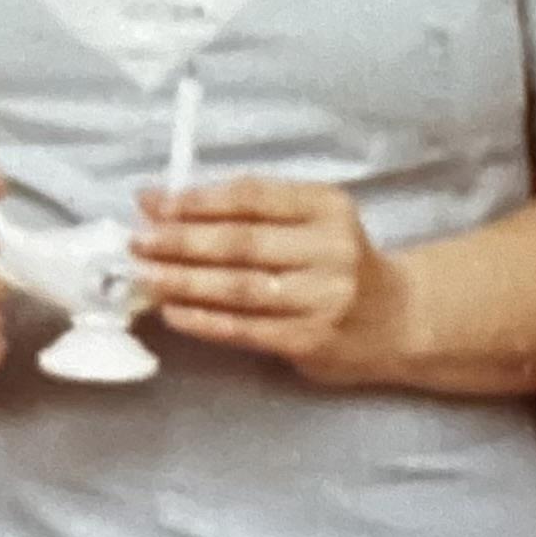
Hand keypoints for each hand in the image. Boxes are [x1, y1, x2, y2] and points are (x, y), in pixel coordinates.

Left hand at [133, 175, 408, 385]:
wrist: (397, 319)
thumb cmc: (338, 261)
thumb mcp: (314, 220)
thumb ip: (255, 211)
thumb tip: (168, 206)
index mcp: (327, 206)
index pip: (252, 196)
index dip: (197, 199)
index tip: (152, 202)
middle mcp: (329, 249)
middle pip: (241, 242)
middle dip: (181, 240)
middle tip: (138, 240)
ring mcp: (321, 298)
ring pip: (238, 287)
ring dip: (183, 281)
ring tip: (144, 275)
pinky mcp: (309, 340)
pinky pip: (244, 328)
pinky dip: (203, 320)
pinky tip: (172, 311)